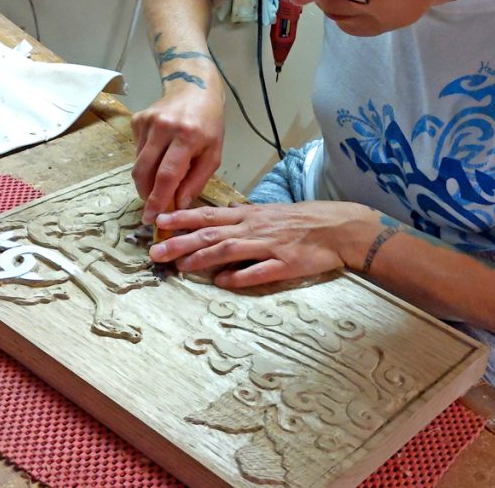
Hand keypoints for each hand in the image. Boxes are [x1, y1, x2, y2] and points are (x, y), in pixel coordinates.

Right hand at [130, 87, 223, 224]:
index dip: (157, 200)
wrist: (195, 89)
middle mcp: (165, 127)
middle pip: (145, 171)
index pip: (167, 175)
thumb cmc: (208, 125)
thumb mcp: (213, 154)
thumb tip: (178, 206)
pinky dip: (146, 160)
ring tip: (160, 180)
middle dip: (145, 194)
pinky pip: (137, 150)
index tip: (151, 218)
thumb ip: (196, 181)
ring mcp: (148, 121)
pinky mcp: (137, 119)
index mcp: (188, 137)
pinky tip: (159, 154)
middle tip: (151, 207)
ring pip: (138, 163)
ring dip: (146, 178)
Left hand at [148, 200, 378, 287]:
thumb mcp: (271, 212)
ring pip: (230, 250)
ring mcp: (269, 246)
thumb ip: (246, 216)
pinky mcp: (285, 264)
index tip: (159, 222)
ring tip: (180, 266)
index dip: (183, 219)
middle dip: (181, 242)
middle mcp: (255, 228)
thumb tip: (224, 215)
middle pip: (212, 234)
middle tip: (155, 251)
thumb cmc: (304, 220)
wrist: (338, 228)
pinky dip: (240, 276)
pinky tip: (222, 282)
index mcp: (250, 216)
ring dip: (203, 258)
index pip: (209, 216)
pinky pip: (259, 271)